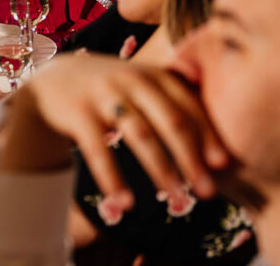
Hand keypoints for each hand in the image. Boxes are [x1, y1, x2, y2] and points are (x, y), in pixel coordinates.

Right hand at [0, 52, 227, 211]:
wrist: (54, 79)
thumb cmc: (114, 89)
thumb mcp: (145, 84)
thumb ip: (176, 100)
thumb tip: (216, 137)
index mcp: (157, 75)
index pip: (190, 106)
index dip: (208, 134)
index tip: (224, 164)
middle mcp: (135, 81)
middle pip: (171, 122)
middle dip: (191, 158)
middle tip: (208, 191)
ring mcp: (106, 94)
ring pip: (140, 135)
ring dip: (161, 171)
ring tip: (176, 200)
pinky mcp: (78, 113)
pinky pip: (98, 150)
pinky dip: (113, 178)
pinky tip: (126, 203)